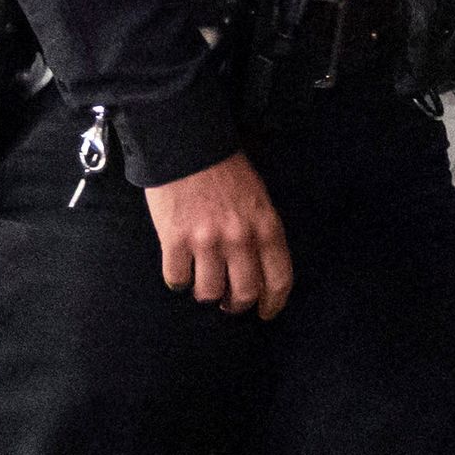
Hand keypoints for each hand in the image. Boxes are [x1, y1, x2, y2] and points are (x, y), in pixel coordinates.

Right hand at [145, 150, 293, 317]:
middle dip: (236, 304)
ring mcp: (206, 241)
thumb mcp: (258, 198)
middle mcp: (240, 238)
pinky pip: (177, 279)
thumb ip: (261, 233)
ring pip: (209, 292)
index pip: (279, 280)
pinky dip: (178, 279)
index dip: (273, 303)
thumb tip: (256, 268)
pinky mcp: (174, 240)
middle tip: (228, 302)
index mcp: (266, 227)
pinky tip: (180, 267)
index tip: (265, 312)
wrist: (187, 143)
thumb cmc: (225, 169)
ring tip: (202, 281)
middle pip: (244, 294)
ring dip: (206, 293)